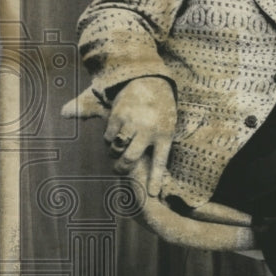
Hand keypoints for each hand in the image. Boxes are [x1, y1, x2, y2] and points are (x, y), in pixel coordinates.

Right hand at [103, 77, 176, 196]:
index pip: (160, 162)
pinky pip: (108, 136)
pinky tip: (116, 132)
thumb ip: (157, 146)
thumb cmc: (160, 110)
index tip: (151, 194)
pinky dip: (109, 138)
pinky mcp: (118, 115)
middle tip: (119, 170)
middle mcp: (149, 131)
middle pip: (130, 159)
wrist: (150, 81)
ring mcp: (132, 123)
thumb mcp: (166, 126)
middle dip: (122, 169)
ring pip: (116, 149)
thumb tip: (152, 170)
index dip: (155, 179)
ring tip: (119, 147)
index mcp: (165, 135)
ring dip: (114, 152)